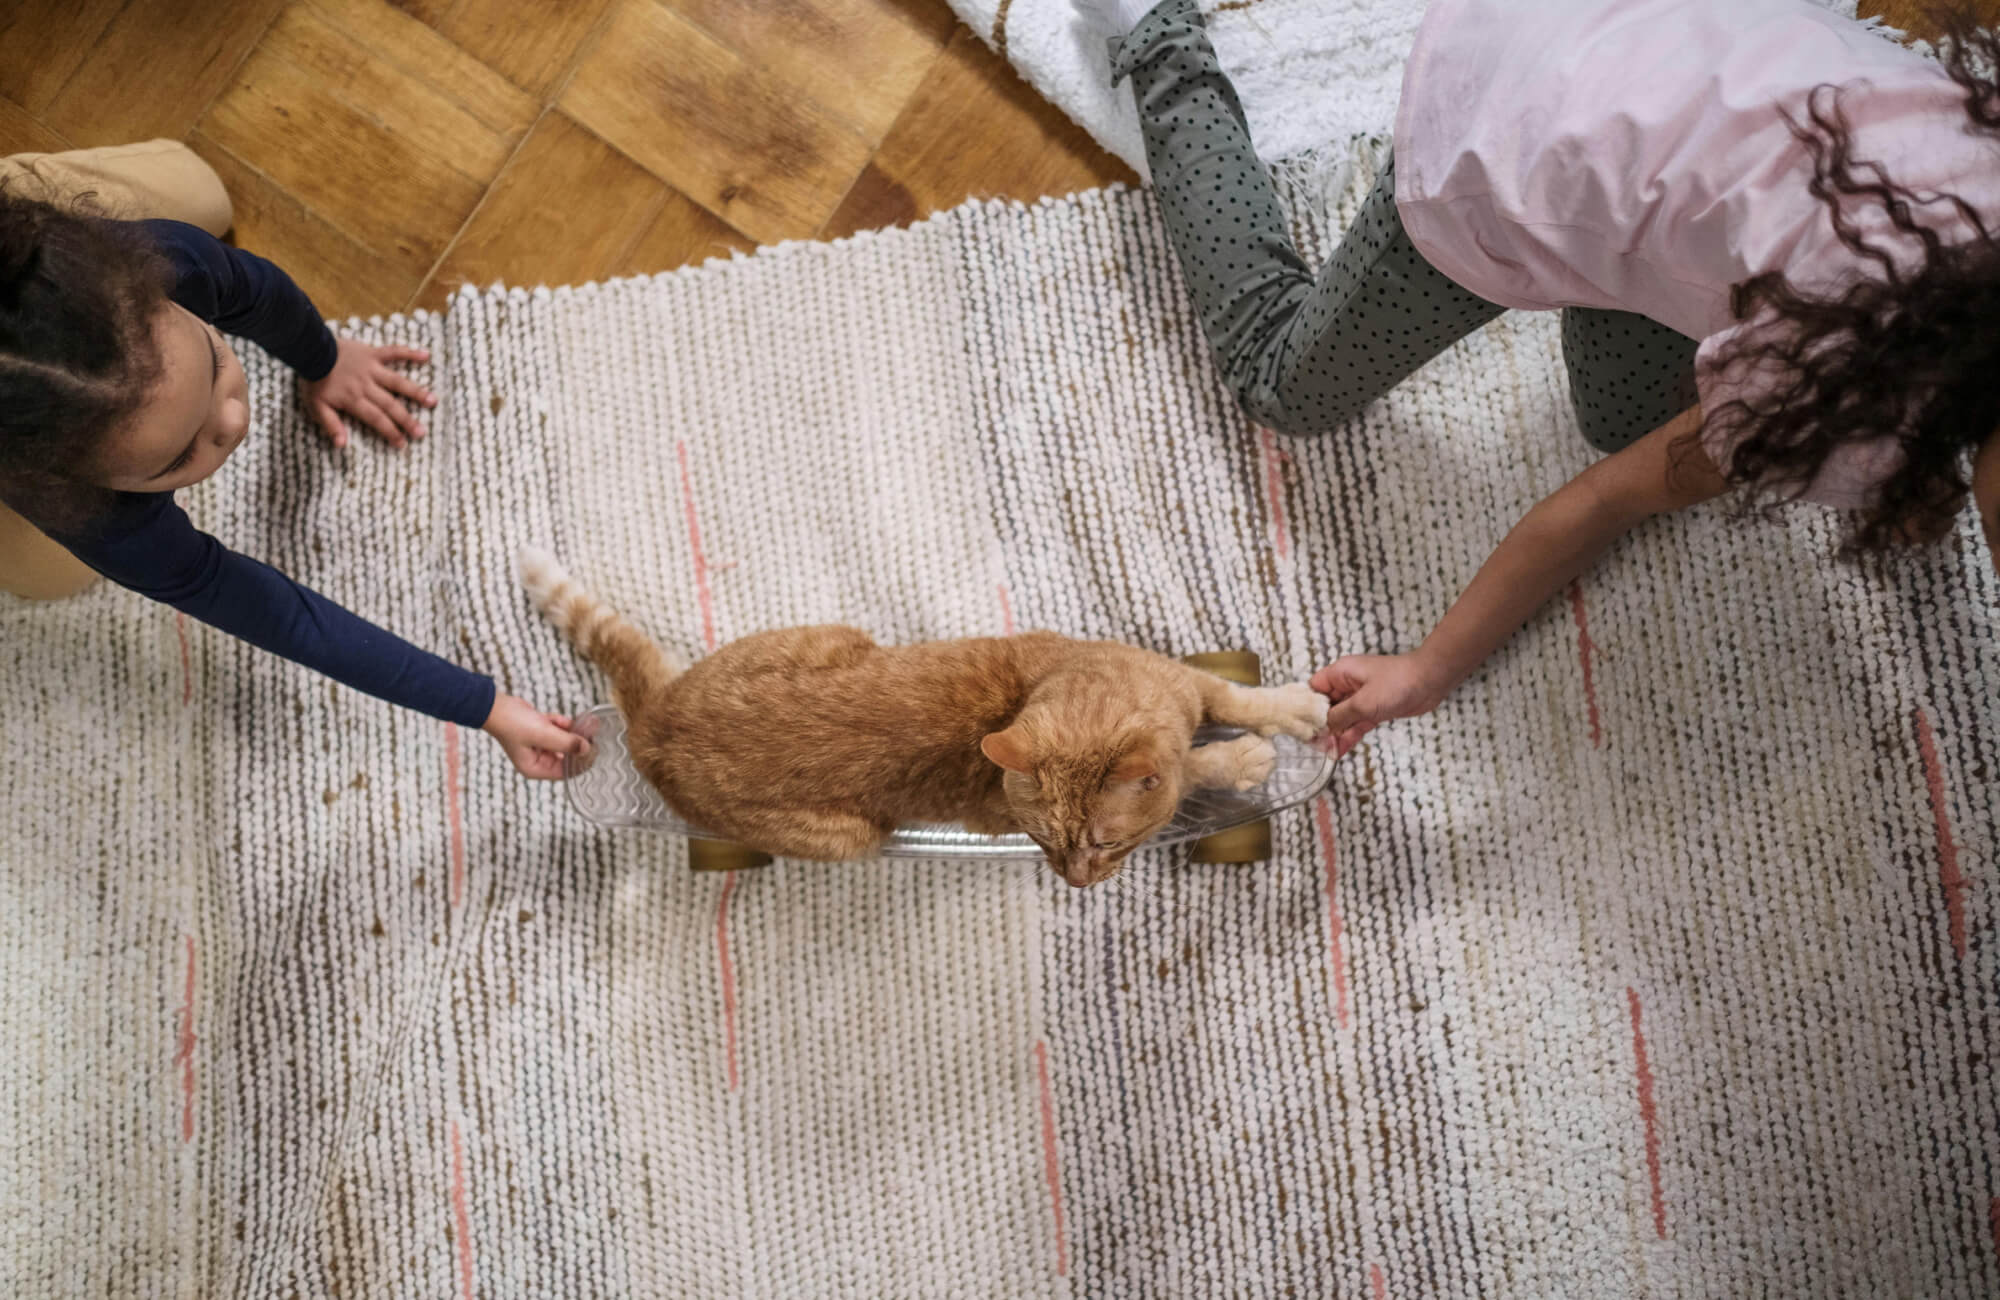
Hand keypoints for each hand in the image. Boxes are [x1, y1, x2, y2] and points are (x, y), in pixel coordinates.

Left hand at [300, 337, 436, 449]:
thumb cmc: (313, 381)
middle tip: (422, 432)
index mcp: (354, 400)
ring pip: (397, 382)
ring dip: (416, 391)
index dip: (390, 432)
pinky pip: (393, 352)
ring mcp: (372, 369)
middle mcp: (367, 386)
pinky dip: (409, 353)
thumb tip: (342, 445)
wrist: (310, 350)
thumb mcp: (316, 407)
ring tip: (432, 401)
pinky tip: (426, 356)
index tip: (402, 443)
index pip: (376, 419)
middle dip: (407, 420)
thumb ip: (331, 424)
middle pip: (390, 405)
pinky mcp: (372, 353)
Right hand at [482, 693, 586, 780]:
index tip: (596, 751)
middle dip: (579, 744)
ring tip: (588, 723)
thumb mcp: (543, 734)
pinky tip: (561, 718)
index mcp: (535, 768)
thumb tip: (588, 749)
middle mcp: (537, 760)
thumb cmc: (513, 724)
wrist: (495, 705)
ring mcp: (538, 745)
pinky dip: (561, 723)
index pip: (566, 772)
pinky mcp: (539, 731)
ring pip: (563, 741)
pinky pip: (557, 730)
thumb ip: (567, 743)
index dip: (581, 762)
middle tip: (594, 734)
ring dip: (572, 731)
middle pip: (566, 756)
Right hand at [1308, 653, 1447, 756]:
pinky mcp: (1374, 710)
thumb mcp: (1363, 702)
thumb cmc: (1395, 683)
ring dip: (1334, 735)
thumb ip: (1340, 716)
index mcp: (1340, 673)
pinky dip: (1349, 737)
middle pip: (1326, 706)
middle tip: (1311, 746)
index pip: (1314, 689)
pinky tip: (1339, 751)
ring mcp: (1361, 698)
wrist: (1430, 682)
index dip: (1305, 706)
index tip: (1299, 725)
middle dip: (1319, 725)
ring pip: (1341, 719)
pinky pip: (1356, 725)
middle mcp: (1347, 685)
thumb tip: (1323, 727)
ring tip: (1325, 754)